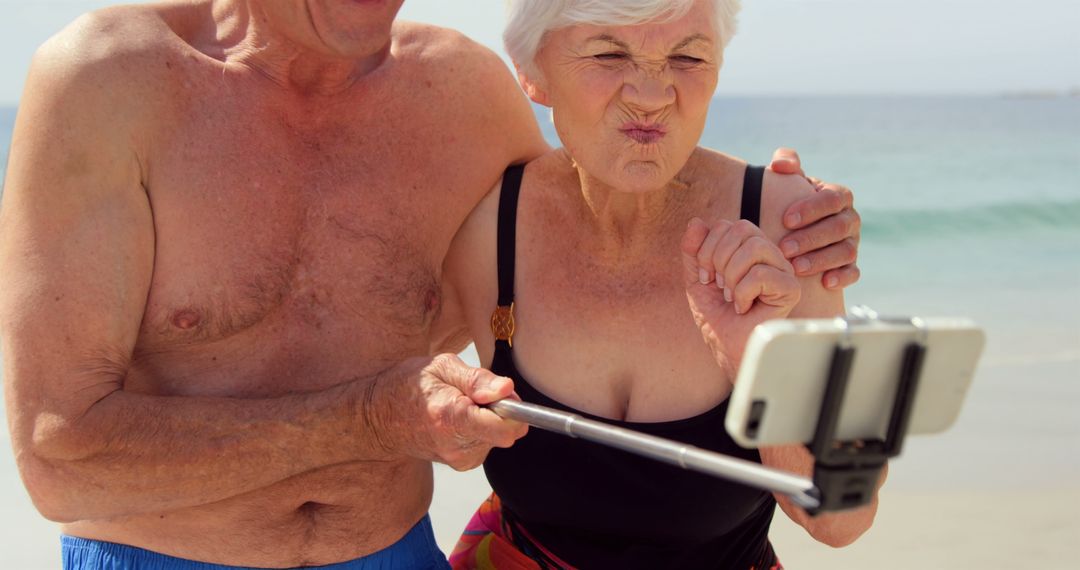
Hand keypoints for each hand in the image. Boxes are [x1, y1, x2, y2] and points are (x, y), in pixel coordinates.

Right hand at [367, 354, 527, 470]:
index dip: (513, 409)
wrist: (379, 420)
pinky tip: (457, 419)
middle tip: (474, 394)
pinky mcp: (462, 464)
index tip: (501, 394)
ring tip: (459, 405)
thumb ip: (477, 379)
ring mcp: (459, 459)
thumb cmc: (408, 387)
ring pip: (499, 437)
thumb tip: (507, 389)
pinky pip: (488, 443)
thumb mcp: (440, 366)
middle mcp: (456, 445)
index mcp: (451, 417)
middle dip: (501, 410)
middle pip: (507, 432)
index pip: (504, 429)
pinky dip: (481, 429)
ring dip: (489, 419)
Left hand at [681, 218, 800, 377]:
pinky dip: (742, 293)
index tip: (706, 277)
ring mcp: (782, 270)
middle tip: (718, 287)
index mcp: (749, 248)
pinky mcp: (790, 288)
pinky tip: (743, 307)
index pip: (728, 225)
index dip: (707, 249)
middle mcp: (769, 254)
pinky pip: (760, 274)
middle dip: (718, 259)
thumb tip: (696, 221)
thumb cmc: (717, 315)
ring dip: (732, 276)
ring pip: (754, 247)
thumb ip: (693, 250)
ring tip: (731, 296)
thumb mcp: (697, 279)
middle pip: (742, 229)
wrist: (727, 347)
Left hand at [770, 147, 861, 289]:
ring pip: (846, 252)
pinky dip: (842, 277)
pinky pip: (854, 272)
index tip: (786, 219)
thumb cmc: (791, 203)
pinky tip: (825, 283)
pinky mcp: (851, 265)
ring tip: (796, 267)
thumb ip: (786, 164)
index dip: (812, 209)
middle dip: (812, 238)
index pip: (833, 199)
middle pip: (839, 227)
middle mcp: (850, 219)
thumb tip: (780, 165)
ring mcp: (853, 243)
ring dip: (822, 260)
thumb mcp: (788, 182)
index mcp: (839, 197)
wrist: (796, 232)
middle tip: (785, 247)